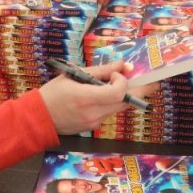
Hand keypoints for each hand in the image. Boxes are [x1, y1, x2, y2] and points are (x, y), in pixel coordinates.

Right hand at [38, 62, 157, 134]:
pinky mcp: (93, 126)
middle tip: (154, 82)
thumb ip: (100, 71)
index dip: (122, 81)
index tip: (115, 73)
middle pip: (126, 103)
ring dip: (126, 96)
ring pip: (119, 108)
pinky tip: (107, 94)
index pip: (118, 93)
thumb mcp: (73, 74)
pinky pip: (109, 112)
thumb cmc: (53, 93)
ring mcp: (94, 122)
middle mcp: (93, 113)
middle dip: (141, 90)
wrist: (38, 118)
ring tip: (129, 84)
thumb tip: (123, 65)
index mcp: (86, 97)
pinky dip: (112, 102)